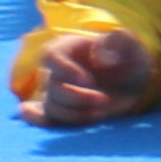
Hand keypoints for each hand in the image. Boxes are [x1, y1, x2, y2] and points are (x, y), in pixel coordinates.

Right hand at [20, 29, 160, 128]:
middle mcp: (59, 70)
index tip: (88, 81)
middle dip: (78, 97)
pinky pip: (43, 117)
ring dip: (74, 114)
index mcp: (70, 47)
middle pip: (52, 85)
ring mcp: (59, 92)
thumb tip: (99, 58)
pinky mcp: (63, 111)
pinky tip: (27, 115)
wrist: (133, 81)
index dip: (64, 69)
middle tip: (103, 100)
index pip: (50, 55)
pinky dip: (36, 119)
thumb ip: (119, 42)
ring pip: (52, 106)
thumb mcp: (131, 45)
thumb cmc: (129, 57)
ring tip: (100, 114)